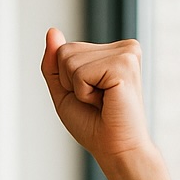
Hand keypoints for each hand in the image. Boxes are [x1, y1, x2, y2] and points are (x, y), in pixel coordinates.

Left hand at [41, 27, 151, 165]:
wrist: (114, 147)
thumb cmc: (92, 124)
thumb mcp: (64, 91)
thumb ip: (54, 63)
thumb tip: (52, 32)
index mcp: (111, 51)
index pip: (63, 50)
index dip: (65, 81)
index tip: (88, 96)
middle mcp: (123, 47)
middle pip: (65, 52)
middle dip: (69, 83)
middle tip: (95, 100)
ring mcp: (127, 52)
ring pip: (69, 59)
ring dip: (78, 88)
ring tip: (101, 100)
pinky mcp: (125, 63)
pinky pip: (80, 72)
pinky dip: (84, 92)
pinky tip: (105, 100)